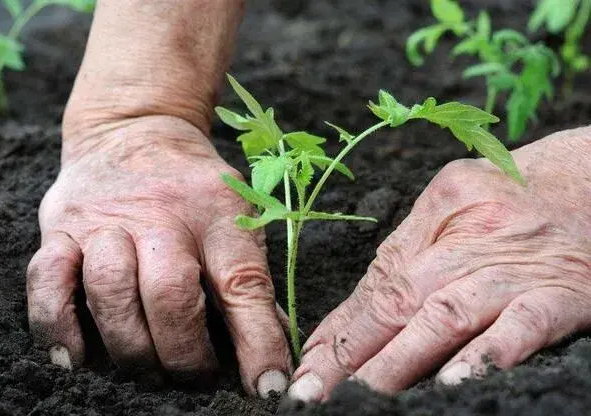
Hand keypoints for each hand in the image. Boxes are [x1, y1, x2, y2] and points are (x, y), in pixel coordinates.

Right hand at [27, 115, 291, 396]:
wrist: (134, 130)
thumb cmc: (193, 189)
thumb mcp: (235, 216)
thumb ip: (248, 281)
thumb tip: (268, 355)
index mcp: (216, 212)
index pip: (243, 282)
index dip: (258, 341)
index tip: (268, 387)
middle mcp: (160, 214)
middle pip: (170, 294)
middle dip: (184, 353)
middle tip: (193, 377)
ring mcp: (103, 220)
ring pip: (110, 291)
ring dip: (131, 346)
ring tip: (147, 369)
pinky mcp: (60, 228)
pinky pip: (47, 281)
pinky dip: (57, 327)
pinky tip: (75, 358)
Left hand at [288, 128, 590, 400]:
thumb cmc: (512, 199)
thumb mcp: (451, 207)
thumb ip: (403, 258)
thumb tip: (345, 322)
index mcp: (436, 213)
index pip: (377, 281)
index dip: (341, 328)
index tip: (310, 366)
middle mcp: (469, 239)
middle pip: (401, 299)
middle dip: (354, 351)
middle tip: (316, 391)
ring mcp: (514, 267)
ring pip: (448, 313)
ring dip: (403, 359)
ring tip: (366, 394)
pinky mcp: (561, 293)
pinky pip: (523, 324)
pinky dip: (489, 353)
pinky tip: (457, 381)